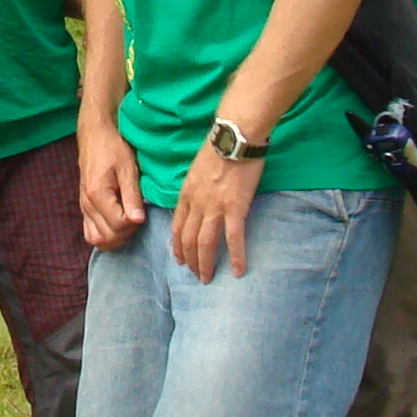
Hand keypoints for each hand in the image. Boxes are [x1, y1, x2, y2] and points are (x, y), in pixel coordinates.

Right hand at [77, 121, 143, 249]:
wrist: (95, 136)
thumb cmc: (113, 148)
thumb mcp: (128, 169)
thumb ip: (132, 196)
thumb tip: (138, 220)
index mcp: (97, 194)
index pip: (118, 224)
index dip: (134, 223)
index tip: (142, 210)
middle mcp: (87, 205)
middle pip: (107, 237)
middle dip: (126, 233)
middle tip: (137, 217)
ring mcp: (84, 208)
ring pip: (96, 239)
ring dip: (115, 238)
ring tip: (128, 223)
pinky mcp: (84, 208)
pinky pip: (90, 233)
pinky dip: (104, 236)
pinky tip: (117, 226)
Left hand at [171, 142, 261, 279]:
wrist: (234, 138)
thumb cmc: (218, 149)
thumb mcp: (196, 170)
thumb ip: (194, 189)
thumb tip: (196, 201)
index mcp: (186, 194)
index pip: (176, 227)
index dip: (177, 246)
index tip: (179, 260)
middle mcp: (197, 204)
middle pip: (188, 239)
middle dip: (190, 261)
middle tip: (196, 275)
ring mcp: (215, 208)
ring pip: (204, 243)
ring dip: (205, 264)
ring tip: (208, 278)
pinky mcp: (235, 208)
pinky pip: (233, 238)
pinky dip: (236, 257)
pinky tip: (239, 271)